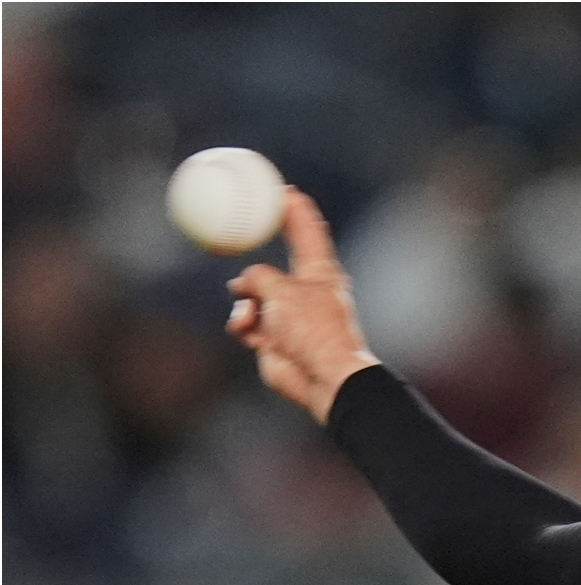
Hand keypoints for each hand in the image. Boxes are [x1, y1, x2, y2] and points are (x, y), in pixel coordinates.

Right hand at [226, 188, 378, 423]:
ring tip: (251, 314)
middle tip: (240, 233)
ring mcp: (287, 317)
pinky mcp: (273, 340)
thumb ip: (259, 278)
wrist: (322, 378)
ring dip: (245, 303)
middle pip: (276, 266)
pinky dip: (242, 324)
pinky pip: (245, 322)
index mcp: (320, 274)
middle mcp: (304, 293)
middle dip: (259, 257)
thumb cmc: (312, 330)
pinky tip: (249, 332)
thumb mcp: (283, 291)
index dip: (296, 212)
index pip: (307, 233)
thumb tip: (242, 284)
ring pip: (251, 296)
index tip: (286, 192)